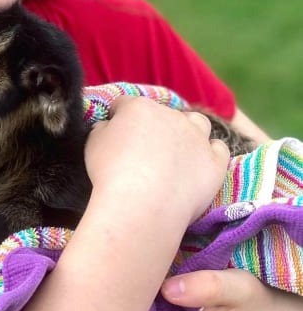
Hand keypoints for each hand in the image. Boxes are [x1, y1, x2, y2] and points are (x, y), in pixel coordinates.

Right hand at [85, 96, 229, 224]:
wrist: (141, 206)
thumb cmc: (110, 174)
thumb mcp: (92, 144)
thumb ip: (101, 129)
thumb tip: (108, 126)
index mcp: (139, 108)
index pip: (125, 104)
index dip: (117, 116)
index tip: (113, 130)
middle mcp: (171, 115)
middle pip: (162, 113)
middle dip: (153, 127)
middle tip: (142, 150)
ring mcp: (197, 137)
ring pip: (197, 124)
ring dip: (188, 132)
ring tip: (177, 152)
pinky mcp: (215, 162)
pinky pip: (218, 149)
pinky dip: (209, 153)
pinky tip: (198, 165)